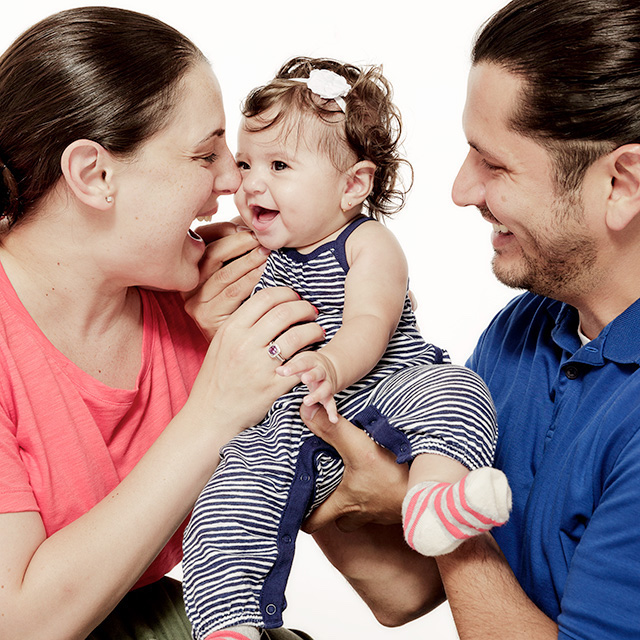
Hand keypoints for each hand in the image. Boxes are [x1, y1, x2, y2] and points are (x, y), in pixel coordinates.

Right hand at [183, 222, 269, 339]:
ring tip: (267, 253)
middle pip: (212, 255)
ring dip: (248, 261)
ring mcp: (195, 303)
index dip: (225, 230)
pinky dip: (251, 280)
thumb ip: (236, 253)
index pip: (204, 240)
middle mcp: (187, 286)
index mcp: (190, 269)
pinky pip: (232, 293)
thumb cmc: (240, 309)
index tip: (248, 228)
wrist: (233, 354)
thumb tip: (250, 227)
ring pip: (224, 274)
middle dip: (239, 243)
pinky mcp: (206, 317)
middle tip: (260, 239)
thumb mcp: (234, 276)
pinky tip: (265, 273)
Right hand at [186, 286, 323, 434]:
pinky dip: (311, 356)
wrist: (209, 415)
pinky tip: (314, 354)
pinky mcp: (272, 387)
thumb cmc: (216, 378)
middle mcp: (244, 344)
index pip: (265, 298)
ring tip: (317, 331)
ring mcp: (259, 366)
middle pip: (284, 312)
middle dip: (304, 308)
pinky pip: (300, 365)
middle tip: (311, 312)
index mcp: (231, 329)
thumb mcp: (221, 344)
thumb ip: (242, 324)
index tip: (295, 297)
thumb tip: (267, 303)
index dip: (286, 293)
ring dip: (313, 330)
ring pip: (297, 336)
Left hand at [277, 351, 338, 422]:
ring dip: (317, 395)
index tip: (284, 371)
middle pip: (317, 373)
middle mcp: (322, 372)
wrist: (329, 367)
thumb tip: (278, 370)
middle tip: (304, 379)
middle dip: (311, 376)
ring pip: (324, 389)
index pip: (303, 363)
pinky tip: (333, 420)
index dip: (294, 367)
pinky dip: (332, 411)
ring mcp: (327, 383)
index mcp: (313, 361)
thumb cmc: (309, 364)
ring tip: (307, 401)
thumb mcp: (300, 360)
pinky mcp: (329, 395)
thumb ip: (289, 366)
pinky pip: (331, 403)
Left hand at [300, 407, 407, 532]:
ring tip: (353, 478)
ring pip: (361, 514)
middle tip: (325, 487)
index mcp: (345, 504)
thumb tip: (305, 410)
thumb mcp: (359, 448)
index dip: (303, 515)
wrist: (434, 491)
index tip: (298, 503)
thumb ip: (332, 430)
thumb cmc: (395, 477)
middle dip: (332, 508)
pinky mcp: (399, 505)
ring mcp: (382, 512)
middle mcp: (362, 513)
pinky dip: (379, 493)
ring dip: (357, 501)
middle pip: (338, 520)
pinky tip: (382, 475)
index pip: (314, 523)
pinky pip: (383, 505)